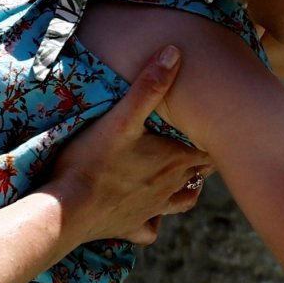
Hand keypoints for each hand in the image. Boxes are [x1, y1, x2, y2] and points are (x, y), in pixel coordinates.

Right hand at [47, 46, 212, 244]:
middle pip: (201, 174)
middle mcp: (170, 187)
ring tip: (186, 179)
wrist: (66, 211)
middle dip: (204, 160)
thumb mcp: (121, 117)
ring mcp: (151, 210)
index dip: (215, 138)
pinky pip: (150, 230)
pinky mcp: (130, 228)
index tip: (217, 127)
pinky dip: (153, 223)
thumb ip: (149, 86)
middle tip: (202, 144)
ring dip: (188, 190)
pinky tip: (149, 217)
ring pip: (183, 202)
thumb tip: (175, 52)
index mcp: (173, 160)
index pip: (210, 149)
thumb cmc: (92, 161)